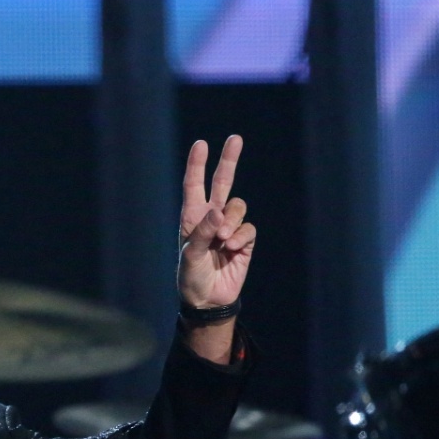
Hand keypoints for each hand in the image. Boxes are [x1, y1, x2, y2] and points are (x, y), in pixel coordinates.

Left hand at [176, 135, 255, 308]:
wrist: (208, 300)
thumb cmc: (191, 277)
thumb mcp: (190, 256)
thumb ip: (202, 232)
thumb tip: (219, 212)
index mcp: (192, 217)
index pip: (195, 185)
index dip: (197, 164)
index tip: (201, 144)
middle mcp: (211, 218)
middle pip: (223, 182)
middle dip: (229, 160)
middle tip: (235, 138)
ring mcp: (229, 228)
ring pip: (238, 207)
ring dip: (232, 221)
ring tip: (222, 241)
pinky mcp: (245, 241)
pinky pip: (248, 228)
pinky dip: (241, 237)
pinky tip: (232, 249)